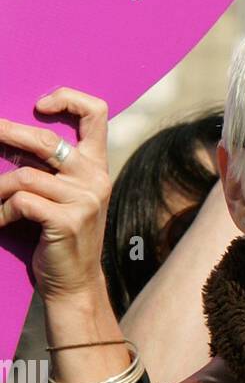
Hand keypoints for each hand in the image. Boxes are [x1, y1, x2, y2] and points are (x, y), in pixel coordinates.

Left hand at [0, 88, 110, 303]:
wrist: (76, 284)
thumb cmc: (63, 237)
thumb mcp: (68, 196)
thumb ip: (55, 168)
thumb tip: (8, 133)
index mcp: (97, 166)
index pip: (96, 113)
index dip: (68, 98)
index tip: (40, 105)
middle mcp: (95, 179)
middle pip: (45, 140)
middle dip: (6, 134)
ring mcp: (83, 201)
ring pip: (24, 176)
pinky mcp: (66, 222)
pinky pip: (21, 203)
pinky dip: (2, 212)